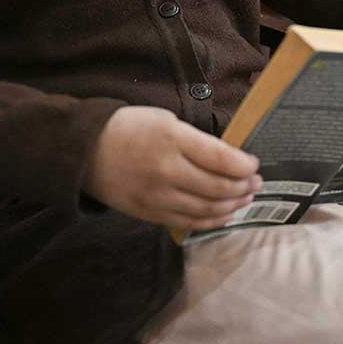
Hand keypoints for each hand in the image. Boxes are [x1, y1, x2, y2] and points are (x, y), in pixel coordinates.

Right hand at [85, 105, 261, 229]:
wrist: (85, 151)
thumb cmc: (130, 128)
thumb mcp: (165, 120)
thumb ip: (196, 140)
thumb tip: (229, 159)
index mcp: (172, 140)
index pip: (220, 158)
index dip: (244, 165)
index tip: (254, 164)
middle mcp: (166, 172)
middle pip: (217, 187)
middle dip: (244, 187)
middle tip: (257, 182)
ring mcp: (157, 197)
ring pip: (206, 210)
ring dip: (233, 205)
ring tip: (247, 198)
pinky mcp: (149, 214)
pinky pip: (188, 223)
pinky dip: (212, 221)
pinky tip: (225, 214)